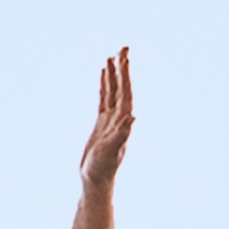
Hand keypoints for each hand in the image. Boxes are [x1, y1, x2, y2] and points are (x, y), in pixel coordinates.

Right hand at [78, 45, 134, 191]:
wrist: (95, 181)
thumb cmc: (103, 169)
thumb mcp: (111, 152)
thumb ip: (122, 134)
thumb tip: (133, 118)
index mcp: (123, 122)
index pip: (126, 92)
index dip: (126, 74)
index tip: (125, 56)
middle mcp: (119, 118)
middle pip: (122, 87)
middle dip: (123, 68)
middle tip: (123, 47)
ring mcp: (110, 120)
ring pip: (113, 91)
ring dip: (114, 73)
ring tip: (112, 55)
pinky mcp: (101, 123)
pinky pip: (103, 99)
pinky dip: (104, 85)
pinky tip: (103, 74)